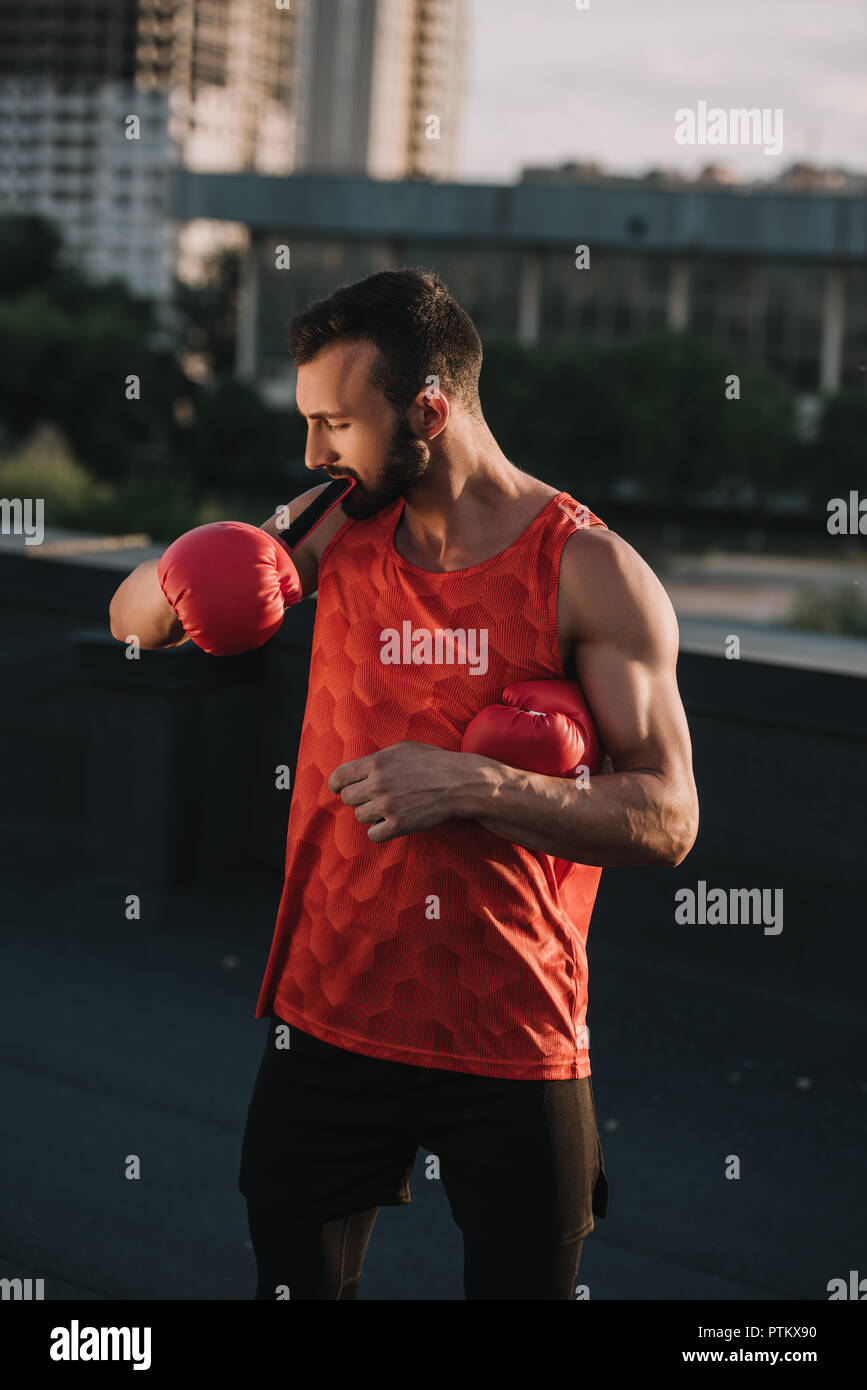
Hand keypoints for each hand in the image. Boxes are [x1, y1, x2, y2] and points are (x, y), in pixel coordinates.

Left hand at [328, 741, 478, 842]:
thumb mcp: (403, 748)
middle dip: (358, 799)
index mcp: (375, 763)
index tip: (338, 789)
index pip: (339, 777)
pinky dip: (380, 831)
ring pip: (360, 817)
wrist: (458, 783)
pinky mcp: (398, 825)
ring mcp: (386, 806)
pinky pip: (373, 835)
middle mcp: (377, 784)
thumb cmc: (433, 762)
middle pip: (347, 798)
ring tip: (389, 808)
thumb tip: (361, 768)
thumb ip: (379, 757)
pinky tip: (391, 824)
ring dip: (371, 815)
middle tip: (373, 798)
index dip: (336, 784)